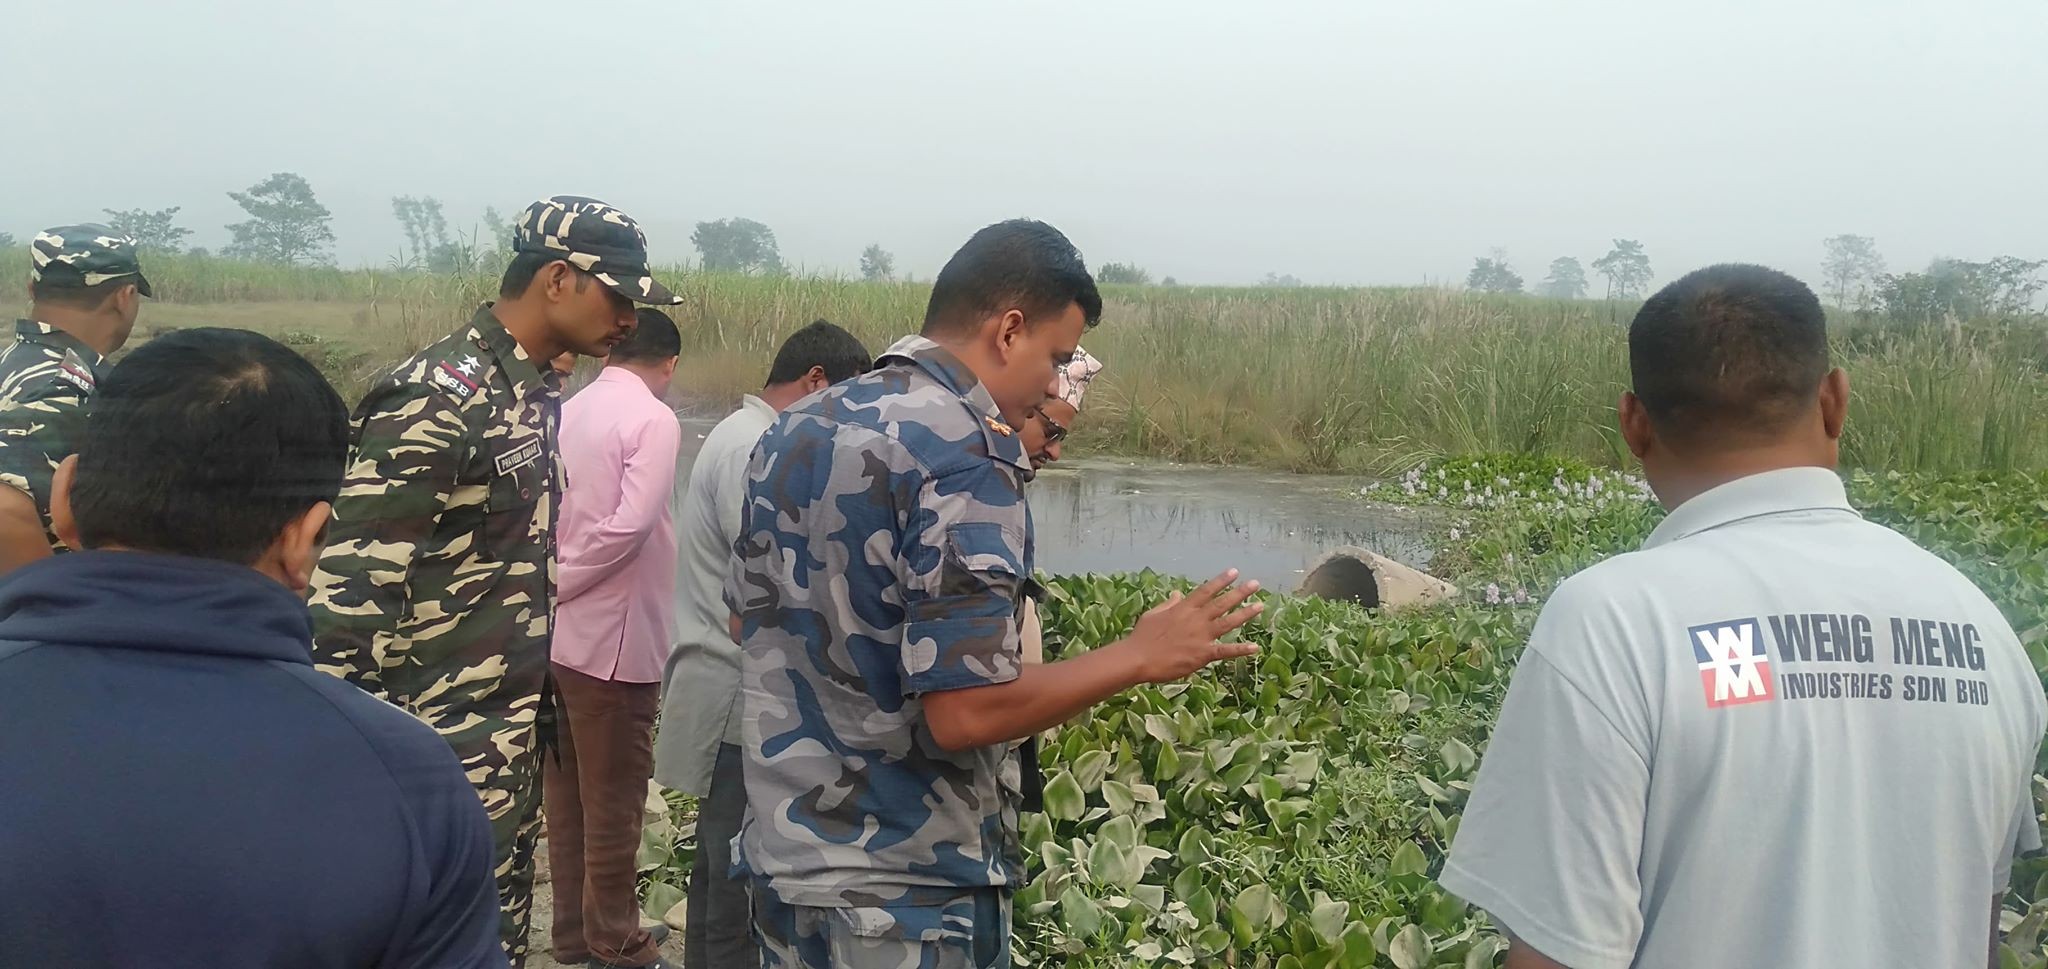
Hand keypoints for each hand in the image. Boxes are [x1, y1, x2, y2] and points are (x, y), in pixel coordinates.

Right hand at [1122, 569, 1263, 683]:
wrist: (1138, 658)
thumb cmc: (1142, 637)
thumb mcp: (1153, 614)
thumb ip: (1168, 604)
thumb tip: (1177, 594)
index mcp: (1183, 609)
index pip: (1206, 591)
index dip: (1221, 581)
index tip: (1234, 572)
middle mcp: (1196, 619)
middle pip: (1221, 603)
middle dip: (1239, 592)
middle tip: (1256, 584)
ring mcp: (1201, 636)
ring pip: (1228, 622)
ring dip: (1245, 614)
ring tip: (1260, 606)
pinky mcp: (1202, 654)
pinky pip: (1225, 651)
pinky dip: (1240, 649)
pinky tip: (1254, 647)